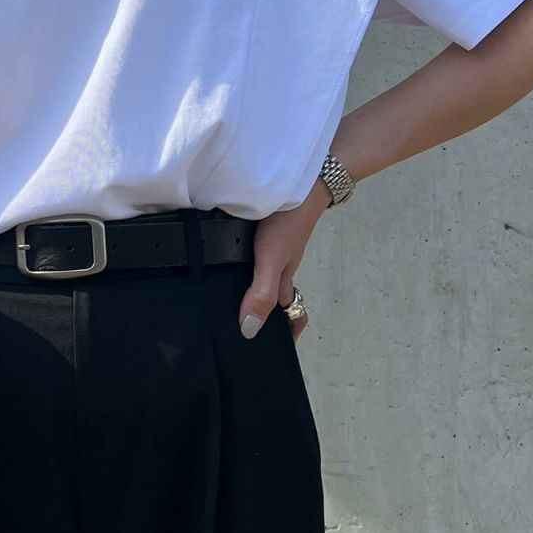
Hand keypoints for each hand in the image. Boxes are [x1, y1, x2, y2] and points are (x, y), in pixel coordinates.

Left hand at [237, 180, 330, 341]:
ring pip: (267, 277)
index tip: (275, 350)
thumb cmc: (288, 221)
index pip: (290, 315)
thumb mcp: (271, 260)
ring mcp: (276, 251)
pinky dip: (248, 265)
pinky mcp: (268, 234)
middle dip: (265, 315)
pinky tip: (229, 261)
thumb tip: (249, 329)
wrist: (303, 182)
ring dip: (254, 290)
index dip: (287, 333)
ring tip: (231, 300)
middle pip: (276, 299)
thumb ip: (260, 293)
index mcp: (284, 280)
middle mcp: (281, 268)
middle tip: (243, 327)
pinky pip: (259, 257)